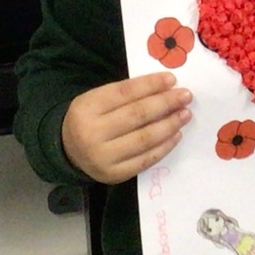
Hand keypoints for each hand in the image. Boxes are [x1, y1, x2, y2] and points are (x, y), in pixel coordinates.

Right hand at [61, 71, 191, 183]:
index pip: (124, 92)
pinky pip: (145, 159)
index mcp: (86, 108)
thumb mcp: (97, 100)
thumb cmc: (90, 119)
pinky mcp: (114, 175)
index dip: (150, 85)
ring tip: (185, 114)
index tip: (171, 79)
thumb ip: (125, 94)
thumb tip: (165, 87)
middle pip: (137, 115)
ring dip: (170, 125)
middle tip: (185, 96)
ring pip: (144, 138)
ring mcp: (103, 157)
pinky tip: (175, 134)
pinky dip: (164, 147)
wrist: (69, 151)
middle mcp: (92, 133)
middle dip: (165, 104)